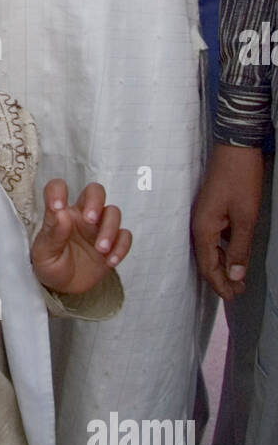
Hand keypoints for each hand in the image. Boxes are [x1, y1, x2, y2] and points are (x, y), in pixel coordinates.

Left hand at [31, 181, 131, 294]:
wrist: (63, 287)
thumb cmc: (50, 265)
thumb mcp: (44, 252)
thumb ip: (52, 233)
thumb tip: (61, 213)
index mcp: (61, 213)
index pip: (58, 188)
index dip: (58, 190)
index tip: (57, 206)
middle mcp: (82, 216)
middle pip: (95, 191)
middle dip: (96, 201)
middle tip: (90, 220)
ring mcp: (99, 228)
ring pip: (113, 213)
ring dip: (109, 229)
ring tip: (100, 249)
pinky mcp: (113, 244)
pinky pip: (124, 236)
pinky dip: (121, 247)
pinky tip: (110, 261)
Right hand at [193, 144, 263, 300]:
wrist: (234, 147)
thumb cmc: (240, 178)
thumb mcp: (245, 217)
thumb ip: (239, 248)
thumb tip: (235, 276)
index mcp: (204, 229)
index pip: (209, 267)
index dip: (220, 285)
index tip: (233, 297)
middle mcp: (198, 226)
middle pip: (207, 261)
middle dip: (221, 279)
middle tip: (238, 291)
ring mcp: (203, 218)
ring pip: (210, 250)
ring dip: (223, 265)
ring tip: (237, 278)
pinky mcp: (210, 211)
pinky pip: (213, 238)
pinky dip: (223, 251)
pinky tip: (234, 254)